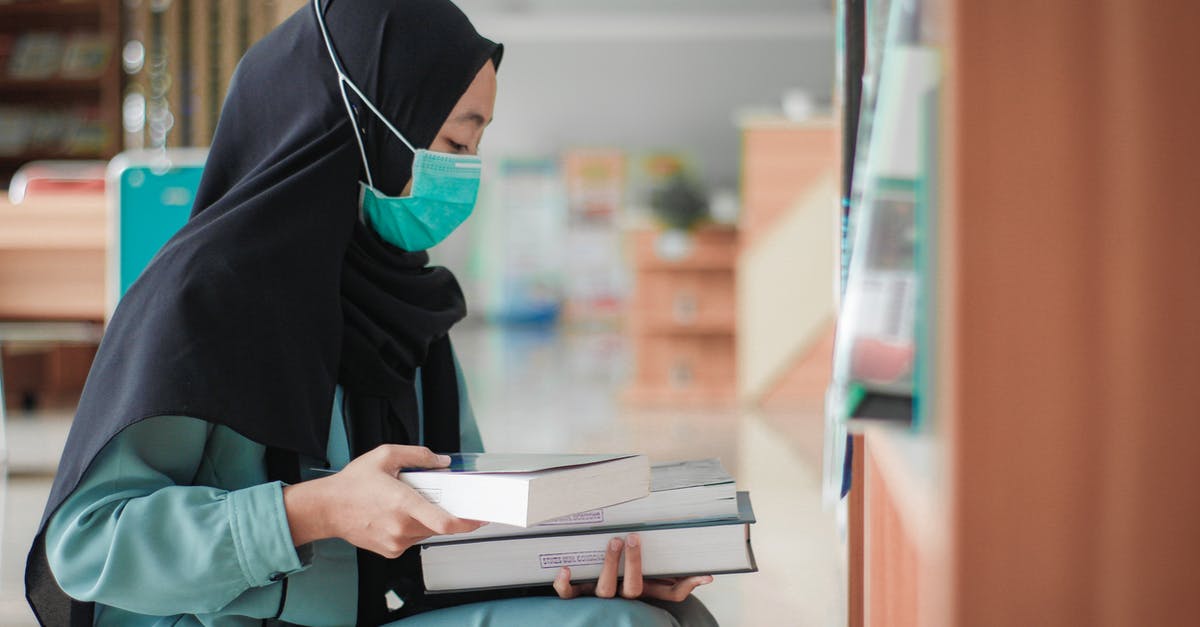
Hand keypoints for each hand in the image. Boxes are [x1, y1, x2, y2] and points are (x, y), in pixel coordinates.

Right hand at [283, 444, 485, 556]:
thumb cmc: (352, 484)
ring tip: (414, 502)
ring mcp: (396, 542)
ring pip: (427, 532)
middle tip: (456, 502)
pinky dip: (415, 527)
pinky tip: (399, 514)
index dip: (467, 523)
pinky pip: (413, 539)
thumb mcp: (386, 456)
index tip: (481, 517)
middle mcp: (401, 527)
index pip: (444, 522)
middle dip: (451, 515)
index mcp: (403, 503)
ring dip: (430, 520)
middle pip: (440, 527)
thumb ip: (418, 456)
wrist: (326, 509)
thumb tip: (442, 461)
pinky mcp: (390, 550)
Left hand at [552, 533, 713, 601]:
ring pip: (603, 589)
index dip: (686, 585)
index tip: (702, 573)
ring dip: (609, 566)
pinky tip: (565, 567)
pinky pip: (568, 595)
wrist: (594, 597)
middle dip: (633, 563)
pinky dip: (564, 584)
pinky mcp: (578, 594)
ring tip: (612, 542)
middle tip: (632, 538)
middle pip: (631, 588)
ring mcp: (599, 596)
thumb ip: (680, 580)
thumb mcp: (655, 582)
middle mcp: (622, 597)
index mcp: (644, 593)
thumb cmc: (630, 581)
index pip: (668, 593)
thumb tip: (709, 576)